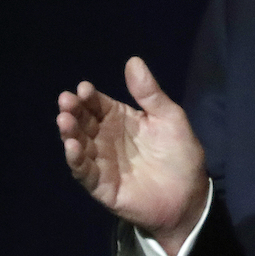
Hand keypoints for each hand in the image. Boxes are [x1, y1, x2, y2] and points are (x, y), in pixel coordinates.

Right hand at [56, 56, 207, 255]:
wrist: (190, 195)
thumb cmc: (180, 154)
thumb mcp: (169, 118)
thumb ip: (150, 94)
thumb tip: (133, 60)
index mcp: (121, 119)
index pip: (99, 104)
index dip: (90, 96)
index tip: (84, 88)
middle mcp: (106, 139)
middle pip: (84, 122)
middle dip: (74, 110)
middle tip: (66, 101)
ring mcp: (102, 162)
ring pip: (79, 144)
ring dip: (70, 132)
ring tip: (65, 120)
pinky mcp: (102, 186)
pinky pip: (84, 172)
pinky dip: (76, 160)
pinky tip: (73, 147)